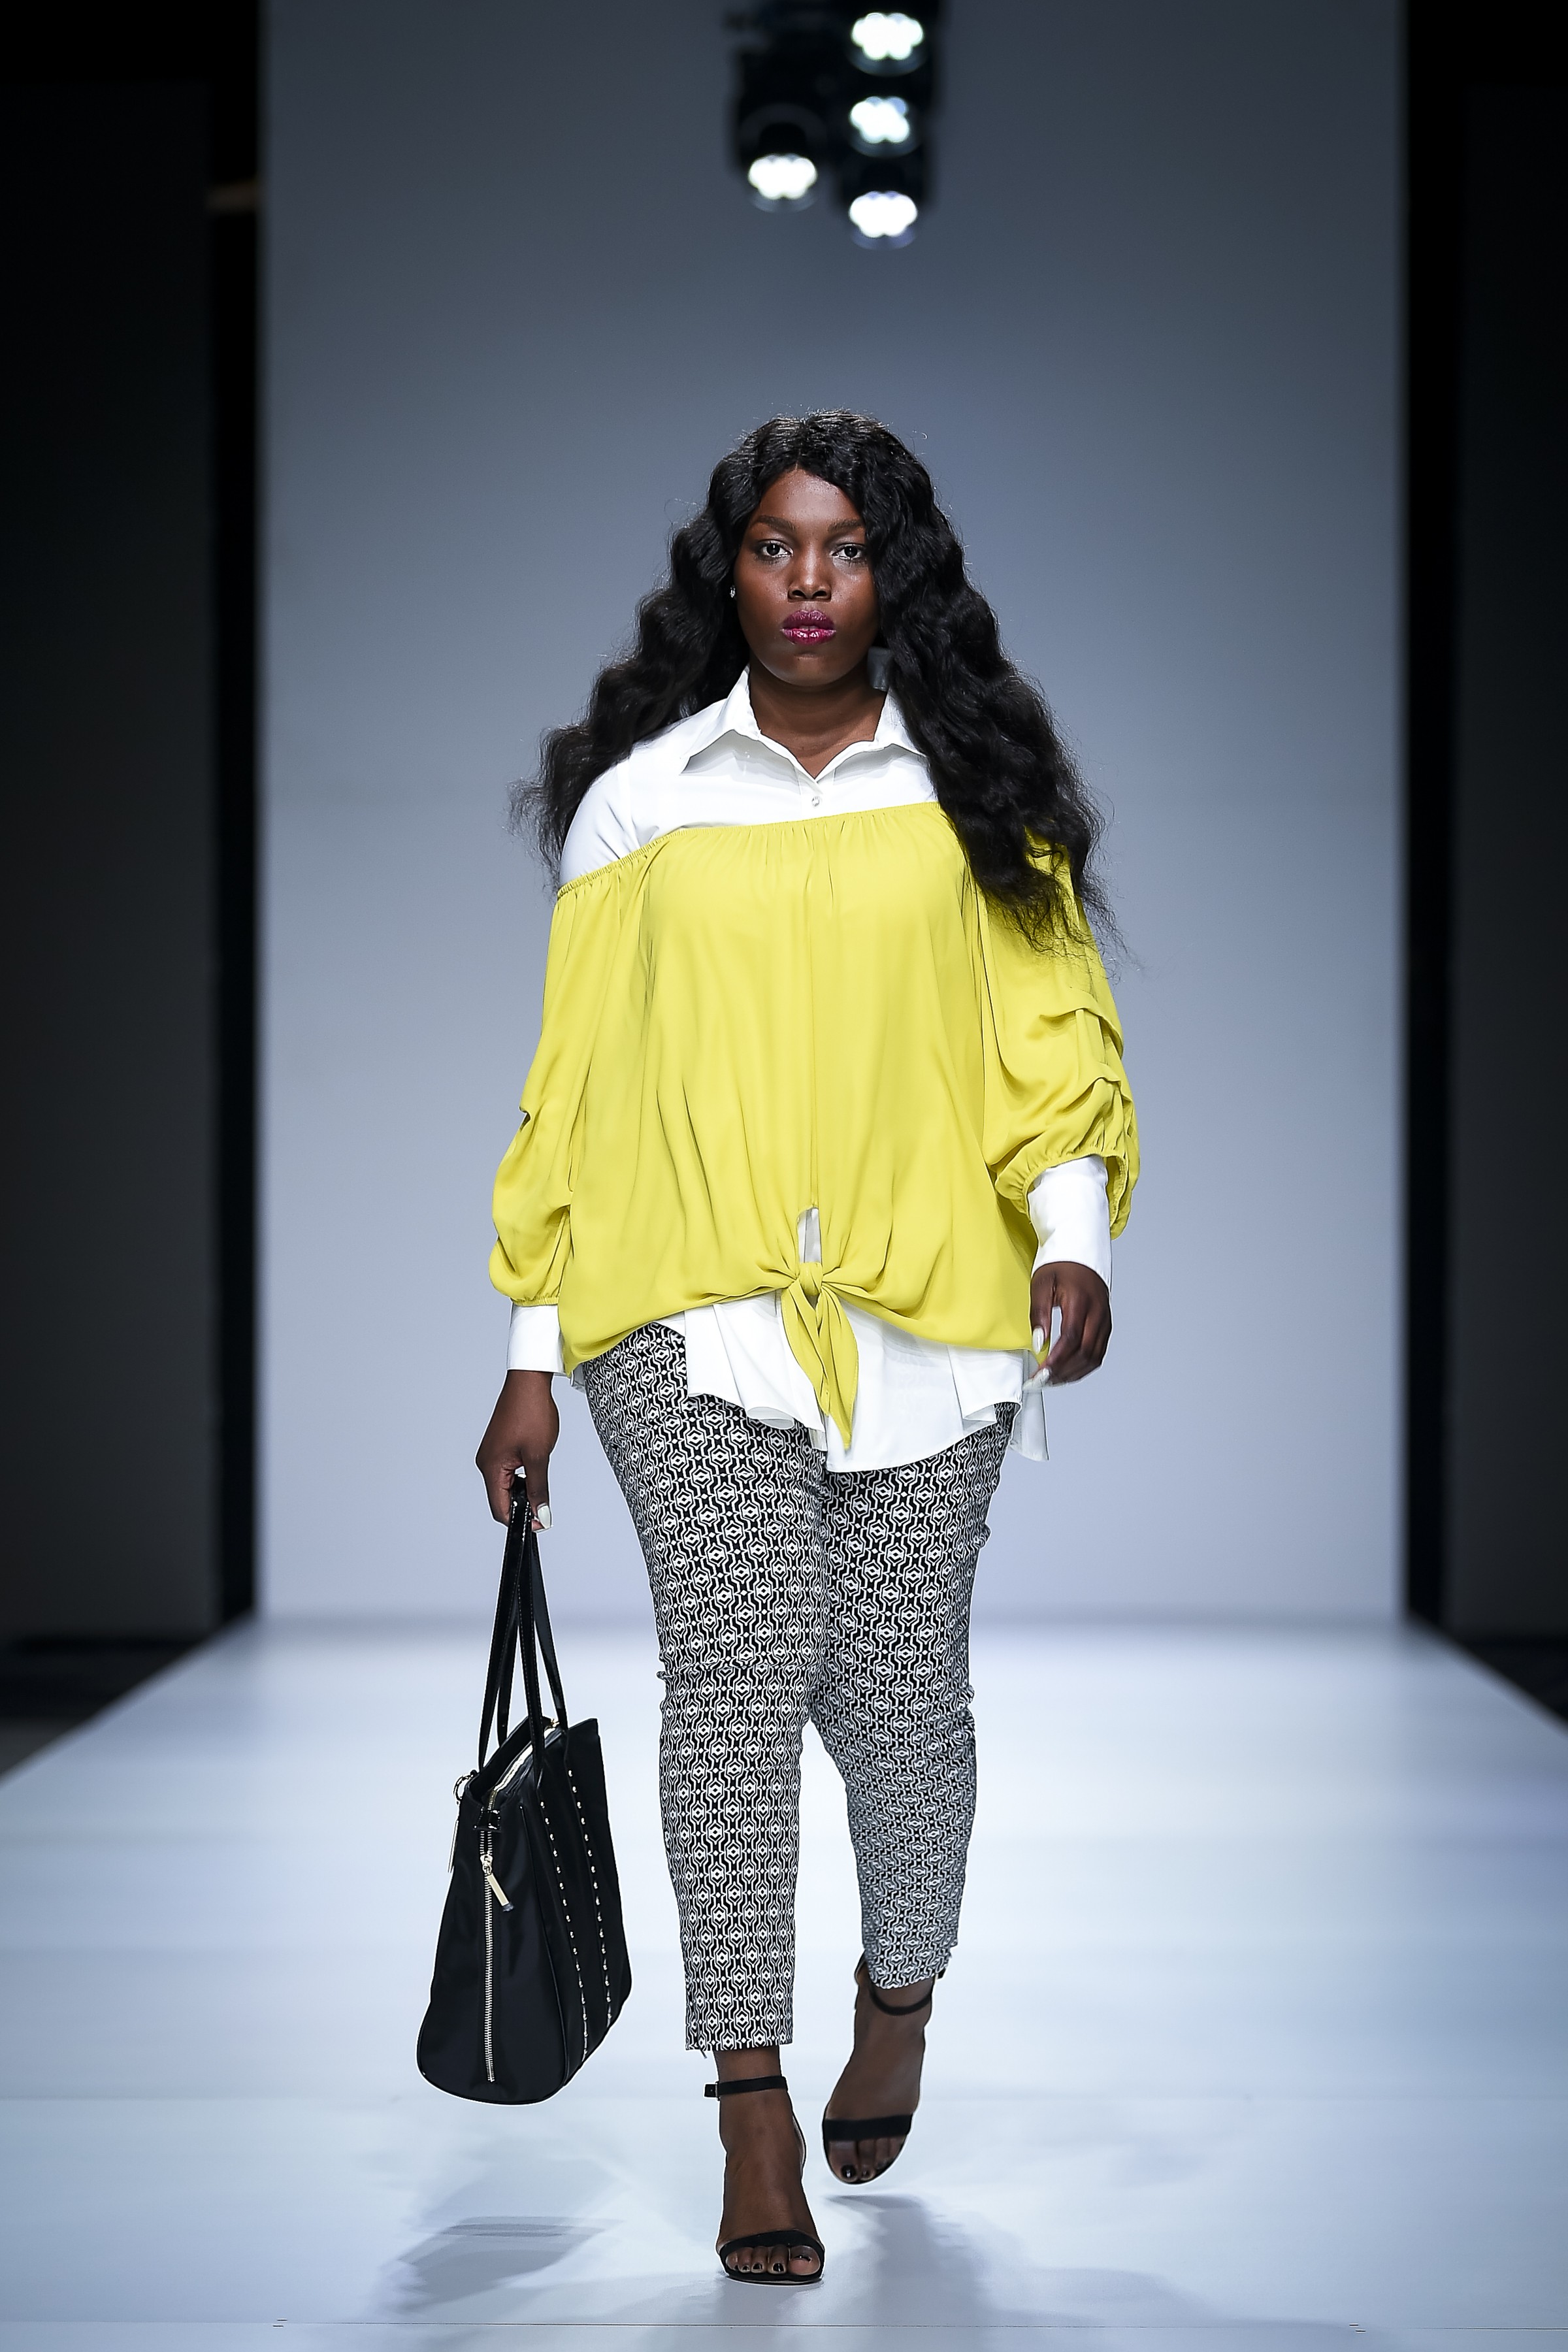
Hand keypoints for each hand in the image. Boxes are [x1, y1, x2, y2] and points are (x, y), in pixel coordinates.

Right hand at [476, 1370, 558, 1528]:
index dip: (519, 1521)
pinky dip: (521, 1477)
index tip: (539, 1524)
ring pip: (506, 1485)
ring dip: (523, 1490)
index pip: (499, 1508)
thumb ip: (539, 1489)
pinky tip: (535, 1469)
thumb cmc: (531, 1412)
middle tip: (545, 1506)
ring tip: (541, 1483)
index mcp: (490, 1467)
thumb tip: (541, 1514)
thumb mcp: (538, 1457)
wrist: (529, 1382)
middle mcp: (486, 1462)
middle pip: (501, 1499)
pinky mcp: (498, 1447)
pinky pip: (507, 1471)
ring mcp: (491, 1454)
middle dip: (523, 1506)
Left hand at [1030, 1261, 1110, 1384]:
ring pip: (1094, 1357)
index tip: (1040, 1373)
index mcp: (1081, 1300)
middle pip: (1084, 1353)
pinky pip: (1098, 1353)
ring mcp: (1105, 1320)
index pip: (1071, 1339)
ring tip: (1052, 1379)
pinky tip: (1068, 1371)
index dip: (1056, 1360)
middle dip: (1062, 1372)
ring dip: (1073, 1373)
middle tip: (1042, 1381)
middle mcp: (1098, 1312)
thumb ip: (1039, 1314)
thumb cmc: (1061, 1265)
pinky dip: (1083, 1366)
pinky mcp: (1106, 1325)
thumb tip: (1039, 1342)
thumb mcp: (1041, 1284)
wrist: (1081, 1252)